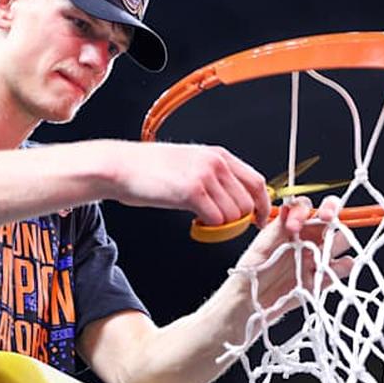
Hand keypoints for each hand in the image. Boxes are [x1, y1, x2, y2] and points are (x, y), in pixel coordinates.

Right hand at [107, 141, 269, 225]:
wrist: (121, 167)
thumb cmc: (149, 169)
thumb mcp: (190, 164)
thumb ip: (214, 178)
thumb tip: (234, 202)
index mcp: (218, 155)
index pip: (256, 181)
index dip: (263, 205)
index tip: (260, 219)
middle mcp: (216, 163)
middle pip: (248, 202)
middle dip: (238, 220)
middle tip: (220, 225)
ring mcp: (205, 176)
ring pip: (234, 214)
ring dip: (221, 225)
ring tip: (201, 220)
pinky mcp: (192, 192)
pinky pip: (216, 220)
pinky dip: (208, 227)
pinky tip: (194, 222)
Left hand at [234, 195, 353, 318]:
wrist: (250, 302)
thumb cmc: (251, 272)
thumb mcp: (261, 247)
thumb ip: (277, 229)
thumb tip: (288, 208)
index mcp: (290, 227)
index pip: (306, 208)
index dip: (305, 211)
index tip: (294, 225)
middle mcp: (307, 239)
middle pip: (329, 218)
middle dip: (331, 214)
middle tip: (325, 219)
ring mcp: (316, 257)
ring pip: (339, 240)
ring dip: (336, 240)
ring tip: (322, 249)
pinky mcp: (322, 277)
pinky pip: (342, 267)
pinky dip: (344, 266)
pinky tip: (336, 267)